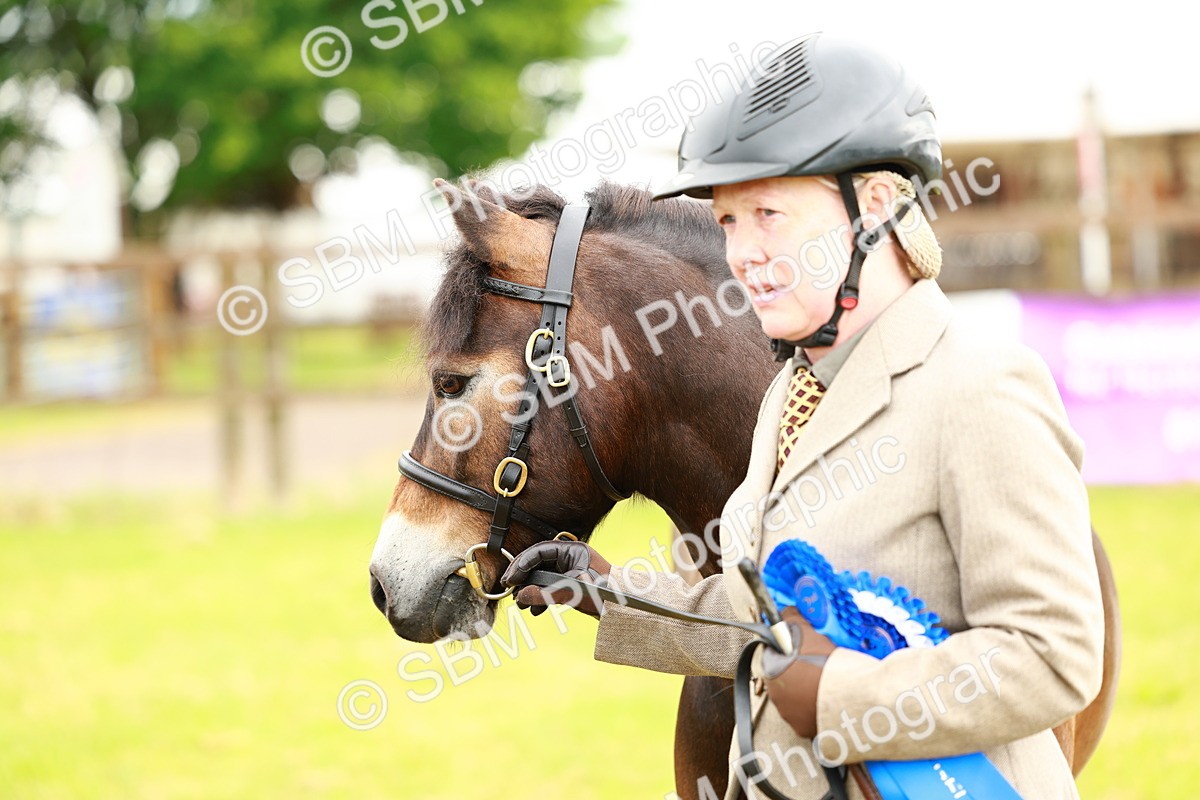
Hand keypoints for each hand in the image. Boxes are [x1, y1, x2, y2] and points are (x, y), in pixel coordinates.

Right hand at [500, 539, 611, 617]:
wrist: (625, 608)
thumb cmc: (604, 594)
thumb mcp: (573, 593)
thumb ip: (546, 594)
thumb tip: (520, 596)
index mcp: (572, 551)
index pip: (539, 552)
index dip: (521, 564)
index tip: (510, 580)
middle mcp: (569, 557)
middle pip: (538, 563)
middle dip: (523, 578)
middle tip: (510, 591)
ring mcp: (570, 570)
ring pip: (542, 576)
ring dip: (530, 590)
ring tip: (521, 605)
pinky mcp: (571, 584)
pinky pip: (550, 587)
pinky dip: (541, 597)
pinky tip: (536, 610)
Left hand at [762, 606, 836, 738]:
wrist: (850, 695)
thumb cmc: (826, 662)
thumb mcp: (806, 630)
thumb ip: (790, 618)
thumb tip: (785, 611)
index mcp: (770, 671)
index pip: (773, 656)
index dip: (789, 650)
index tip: (805, 649)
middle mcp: (775, 696)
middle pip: (785, 679)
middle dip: (799, 672)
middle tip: (819, 665)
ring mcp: (789, 716)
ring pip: (797, 699)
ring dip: (808, 692)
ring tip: (829, 683)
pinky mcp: (805, 731)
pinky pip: (808, 717)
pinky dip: (818, 710)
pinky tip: (831, 701)